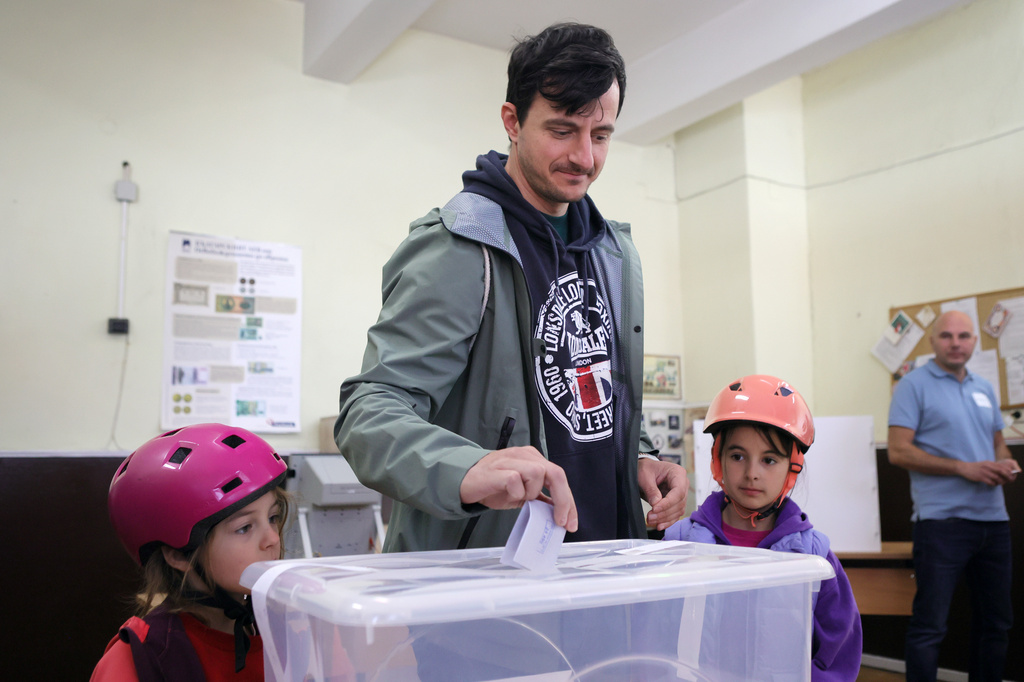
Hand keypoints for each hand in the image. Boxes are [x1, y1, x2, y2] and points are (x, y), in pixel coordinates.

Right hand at [460, 447, 577, 531]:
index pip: (559, 477)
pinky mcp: (498, 468)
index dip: (569, 501)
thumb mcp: (522, 493)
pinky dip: (515, 493)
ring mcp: (511, 459)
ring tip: (518, 498)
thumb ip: (540, 497)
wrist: (465, 482)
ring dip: (531, 493)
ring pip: (537, 474)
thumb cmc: (494, 487)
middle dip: (563, 500)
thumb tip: (560, 512)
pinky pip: (516, 481)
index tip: (570, 523)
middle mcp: (526, 455)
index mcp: (534, 459)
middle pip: (555, 473)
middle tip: (560, 522)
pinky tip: (506, 495)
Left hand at [638, 456, 688, 530]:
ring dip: (664, 518)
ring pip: (678, 511)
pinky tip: (659, 526)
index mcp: (678, 473)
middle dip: (664, 513)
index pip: (679, 491)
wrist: (644, 470)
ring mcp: (681, 494)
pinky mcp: (676, 503)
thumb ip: (651, 489)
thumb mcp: (645, 475)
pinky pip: (675, 514)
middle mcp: (683, 484)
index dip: (668, 503)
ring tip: (650, 520)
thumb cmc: (645, 469)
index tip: (654, 508)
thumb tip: (656, 504)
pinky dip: (667, 521)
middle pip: (679, 503)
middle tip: (650, 517)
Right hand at [958, 459, 1018, 485]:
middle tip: (1009, 480)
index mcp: (989, 463)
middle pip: (1001, 471)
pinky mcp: (980, 477)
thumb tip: (1003, 471)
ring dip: (1000, 482)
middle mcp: (987, 467)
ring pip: (997, 478)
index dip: (1008, 471)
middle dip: (1007, 476)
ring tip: (1000, 483)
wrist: (964, 468)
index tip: (1011, 475)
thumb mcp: (985, 464)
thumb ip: (993, 467)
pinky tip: (993, 484)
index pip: (1002, 466)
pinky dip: (993, 484)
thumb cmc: (975, 467)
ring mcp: (984, 472)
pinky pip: (990, 482)